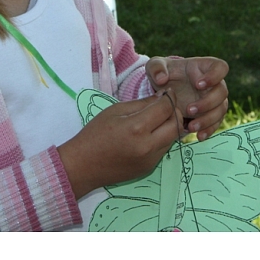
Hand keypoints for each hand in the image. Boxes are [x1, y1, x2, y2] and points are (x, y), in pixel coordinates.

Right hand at [58, 90, 181, 198]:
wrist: (83, 166)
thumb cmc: (95, 134)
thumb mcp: (115, 111)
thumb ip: (142, 103)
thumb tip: (162, 97)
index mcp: (136, 128)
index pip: (166, 108)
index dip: (170, 97)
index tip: (168, 92)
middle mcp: (148, 146)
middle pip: (176, 124)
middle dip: (174, 112)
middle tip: (165, 106)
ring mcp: (150, 160)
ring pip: (173, 138)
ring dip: (170, 126)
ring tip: (157, 119)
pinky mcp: (149, 168)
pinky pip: (164, 149)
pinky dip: (162, 138)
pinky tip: (149, 134)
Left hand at [146, 56, 228, 140]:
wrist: (164, 90)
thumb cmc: (163, 73)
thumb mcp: (155, 66)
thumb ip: (156, 68)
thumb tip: (161, 79)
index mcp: (203, 67)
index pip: (220, 67)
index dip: (214, 76)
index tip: (199, 84)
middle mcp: (213, 84)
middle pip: (222, 92)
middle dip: (208, 103)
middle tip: (189, 110)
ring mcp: (213, 99)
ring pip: (221, 109)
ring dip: (208, 119)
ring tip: (190, 127)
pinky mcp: (210, 114)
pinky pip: (216, 123)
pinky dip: (209, 130)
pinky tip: (198, 136)